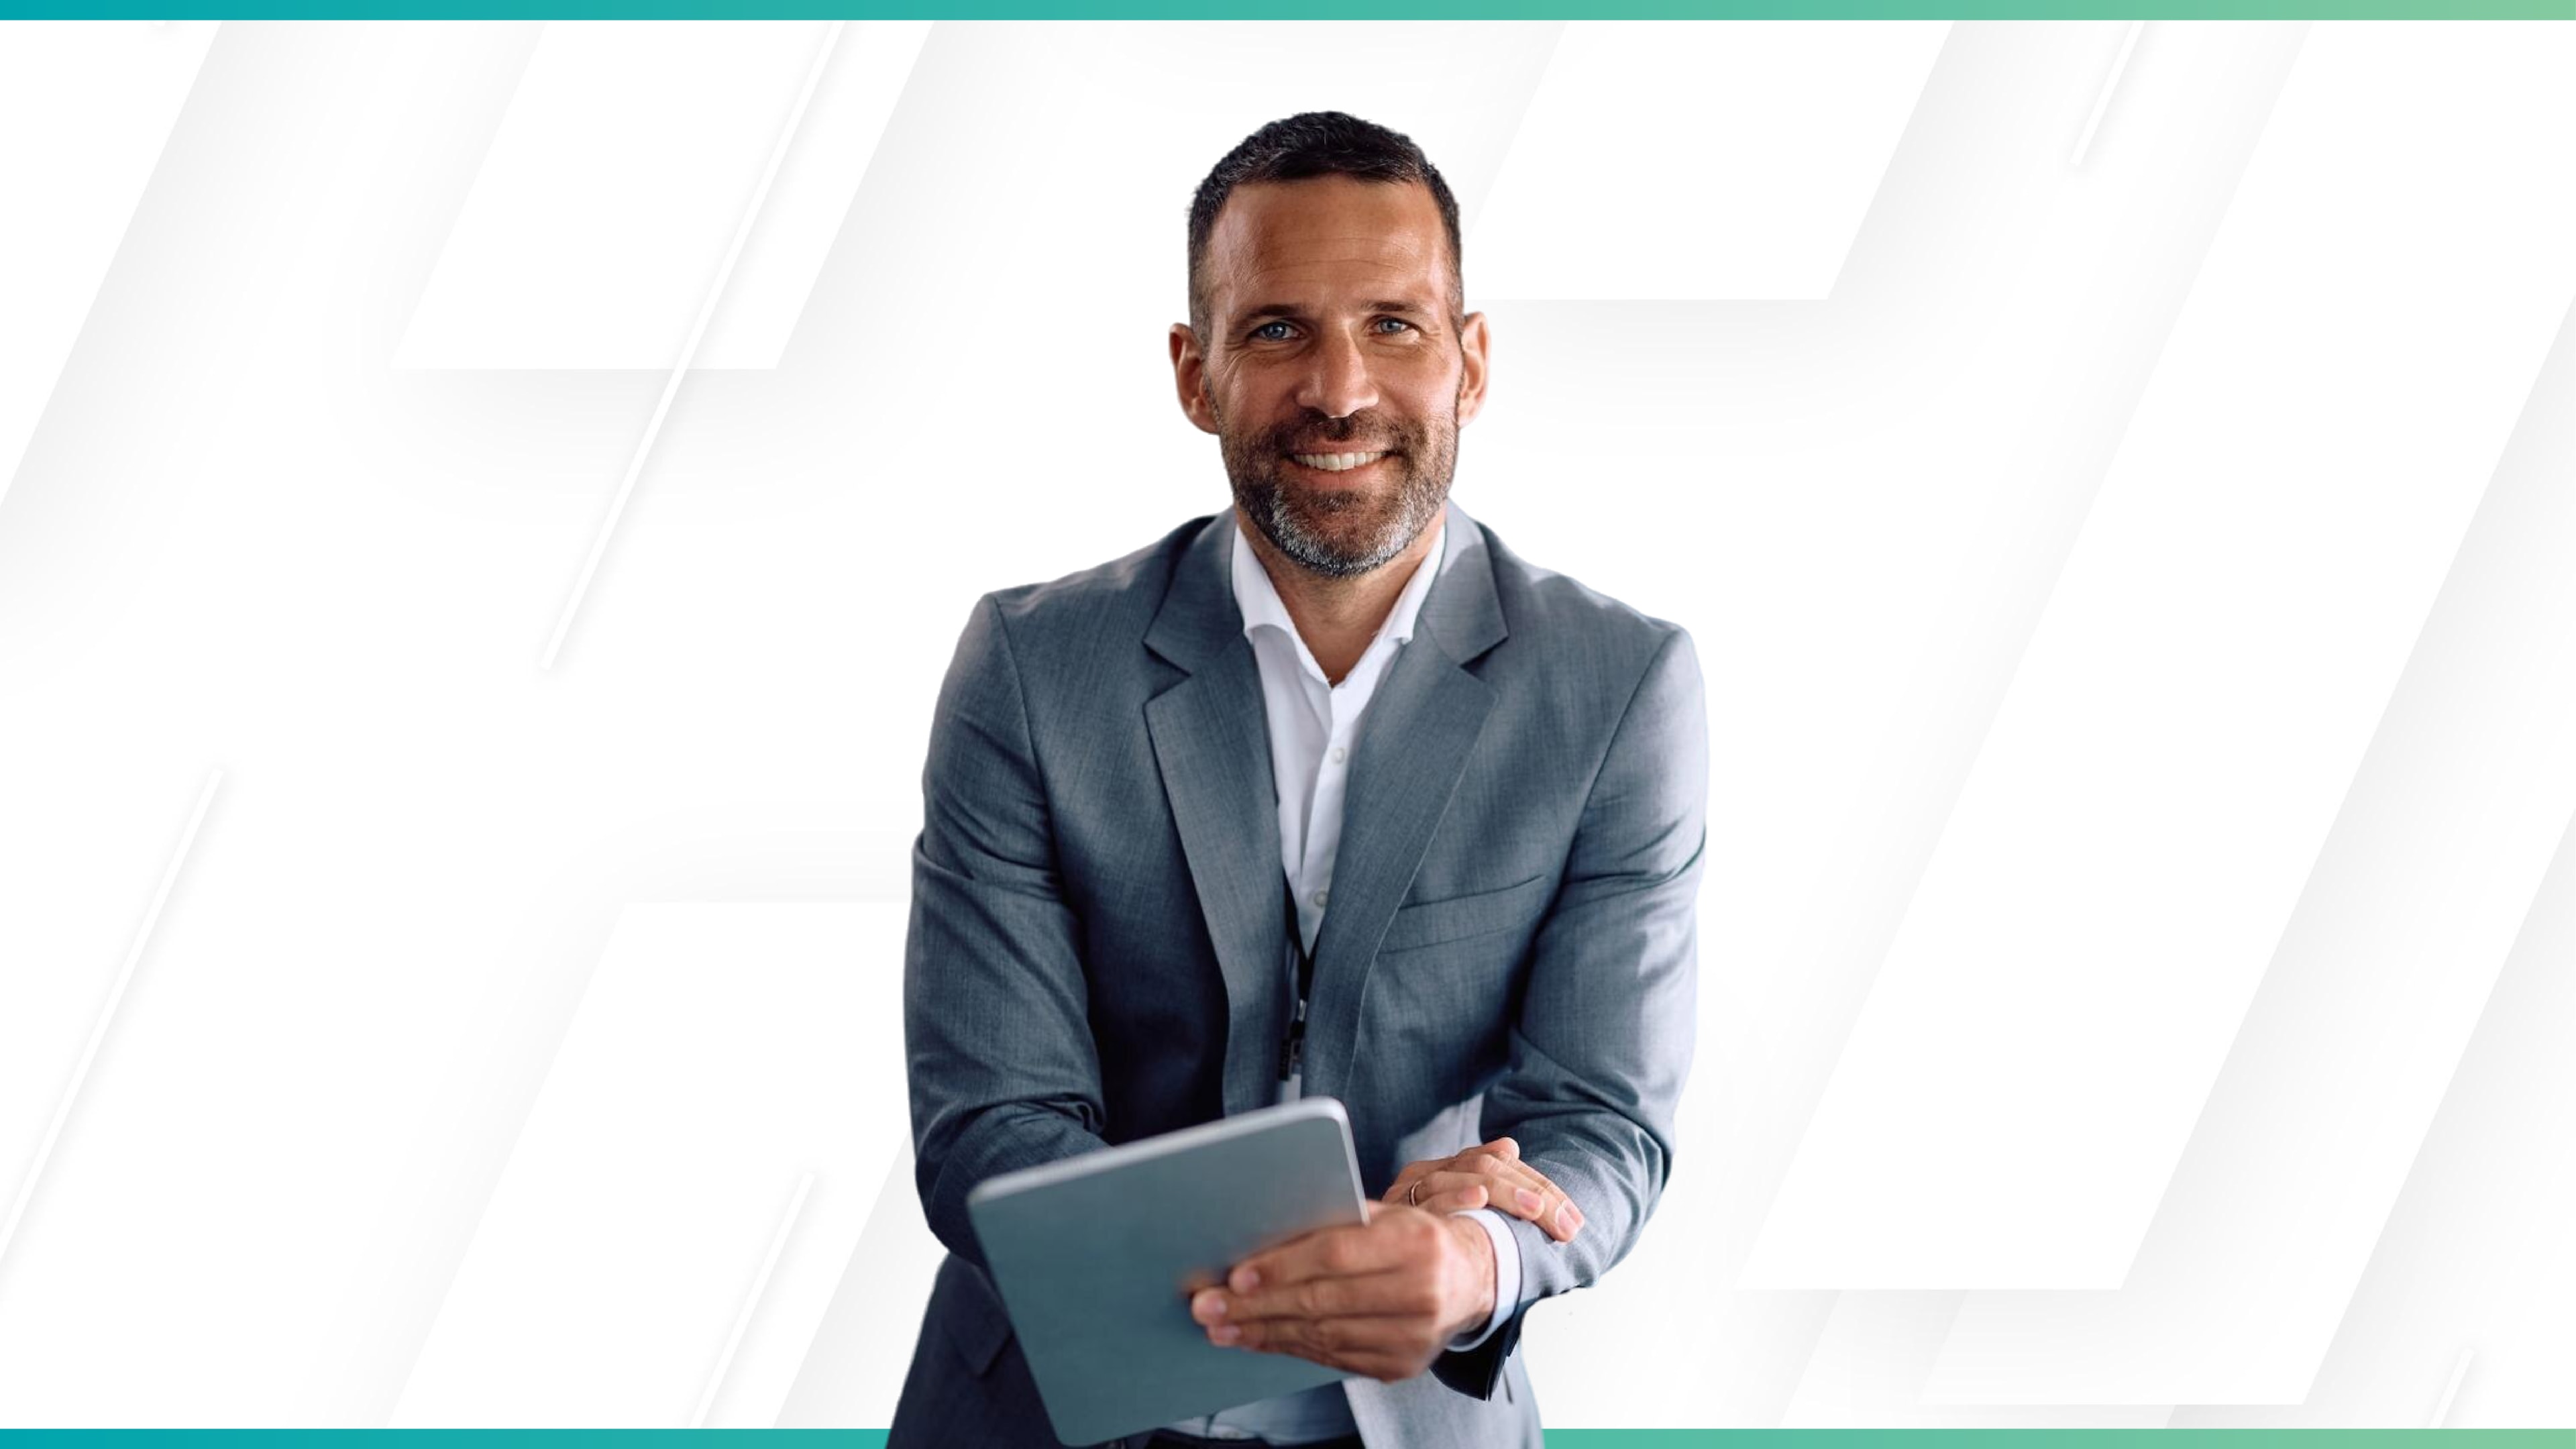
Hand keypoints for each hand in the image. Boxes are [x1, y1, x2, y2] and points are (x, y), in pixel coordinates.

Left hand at [1188, 1201, 1495, 1382]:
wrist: (1470, 1278)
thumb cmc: (1410, 1237)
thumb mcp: (1384, 1215)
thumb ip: (1333, 1221)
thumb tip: (1259, 1237)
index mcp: (1416, 1242)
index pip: (1337, 1255)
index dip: (1283, 1266)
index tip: (1237, 1275)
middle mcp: (1421, 1293)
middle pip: (1322, 1301)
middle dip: (1257, 1306)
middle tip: (1209, 1306)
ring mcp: (1413, 1337)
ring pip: (1323, 1335)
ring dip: (1264, 1332)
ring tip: (1221, 1326)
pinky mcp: (1401, 1366)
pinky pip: (1333, 1358)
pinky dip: (1290, 1347)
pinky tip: (1258, 1339)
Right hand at [1382, 1136, 1584, 1241]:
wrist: (1361, 1269)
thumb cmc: (1419, 1246)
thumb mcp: (1456, 1216)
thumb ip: (1482, 1182)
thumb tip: (1511, 1146)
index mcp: (1446, 1169)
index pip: (1501, 1162)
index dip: (1541, 1186)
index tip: (1572, 1219)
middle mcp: (1427, 1173)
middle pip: (1490, 1166)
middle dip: (1535, 1193)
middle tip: (1566, 1225)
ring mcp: (1410, 1191)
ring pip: (1468, 1174)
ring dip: (1508, 1192)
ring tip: (1538, 1210)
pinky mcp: (1393, 1214)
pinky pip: (1430, 1202)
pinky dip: (1456, 1196)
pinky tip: (1479, 1200)